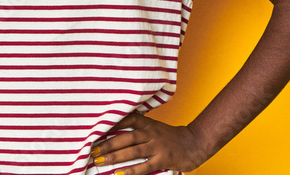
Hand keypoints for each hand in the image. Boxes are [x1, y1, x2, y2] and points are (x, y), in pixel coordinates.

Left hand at [90, 112, 208, 173]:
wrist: (194, 143)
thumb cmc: (171, 137)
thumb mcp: (156, 128)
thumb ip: (140, 130)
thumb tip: (116, 135)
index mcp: (149, 124)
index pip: (129, 120)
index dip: (114, 123)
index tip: (98, 127)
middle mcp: (152, 133)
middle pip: (128, 137)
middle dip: (109, 143)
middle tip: (94, 150)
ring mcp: (158, 146)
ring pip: (134, 151)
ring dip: (116, 156)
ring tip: (102, 161)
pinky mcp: (163, 159)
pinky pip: (145, 166)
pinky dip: (131, 170)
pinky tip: (119, 174)